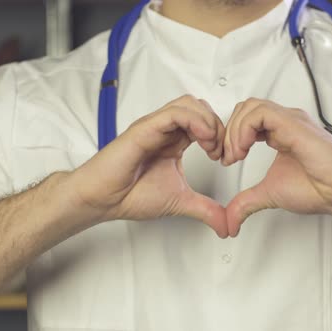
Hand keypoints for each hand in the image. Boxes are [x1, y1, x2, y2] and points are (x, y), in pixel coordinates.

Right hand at [70, 95, 228, 237]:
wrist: (103, 200)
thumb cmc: (131, 195)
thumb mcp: (181, 201)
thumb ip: (206, 210)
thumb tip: (227, 226)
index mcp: (174, 141)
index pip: (206, 122)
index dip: (222, 135)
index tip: (226, 158)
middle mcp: (165, 130)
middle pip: (201, 107)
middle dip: (219, 126)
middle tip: (220, 152)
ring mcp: (155, 127)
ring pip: (190, 104)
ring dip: (208, 122)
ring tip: (211, 146)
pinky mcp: (145, 128)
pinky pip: (175, 113)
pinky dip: (195, 121)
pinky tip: (202, 140)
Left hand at [222, 98, 331, 236]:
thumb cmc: (320, 188)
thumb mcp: (270, 194)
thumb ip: (247, 202)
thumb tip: (231, 220)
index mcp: (279, 132)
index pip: (245, 119)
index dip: (230, 136)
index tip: (227, 160)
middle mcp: (284, 122)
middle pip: (244, 108)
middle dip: (228, 131)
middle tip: (228, 157)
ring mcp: (290, 121)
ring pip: (250, 106)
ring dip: (234, 130)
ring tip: (235, 154)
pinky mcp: (294, 125)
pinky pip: (260, 113)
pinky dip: (244, 129)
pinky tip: (244, 149)